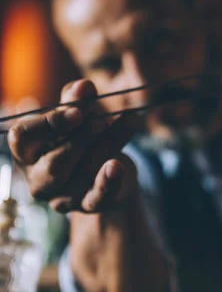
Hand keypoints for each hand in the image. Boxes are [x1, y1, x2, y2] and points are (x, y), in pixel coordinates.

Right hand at [8, 79, 137, 213]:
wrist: (108, 166)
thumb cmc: (82, 134)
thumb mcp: (77, 112)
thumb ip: (76, 99)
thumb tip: (84, 87)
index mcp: (26, 151)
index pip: (23, 138)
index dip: (49, 123)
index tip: (78, 112)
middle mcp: (39, 178)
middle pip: (54, 163)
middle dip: (80, 139)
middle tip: (101, 121)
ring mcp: (62, 197)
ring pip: (82, 174)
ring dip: (107, 145)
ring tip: (127, 122)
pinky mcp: (89, 205)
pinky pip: (97, 198)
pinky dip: (108, 182)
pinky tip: (117, 166)